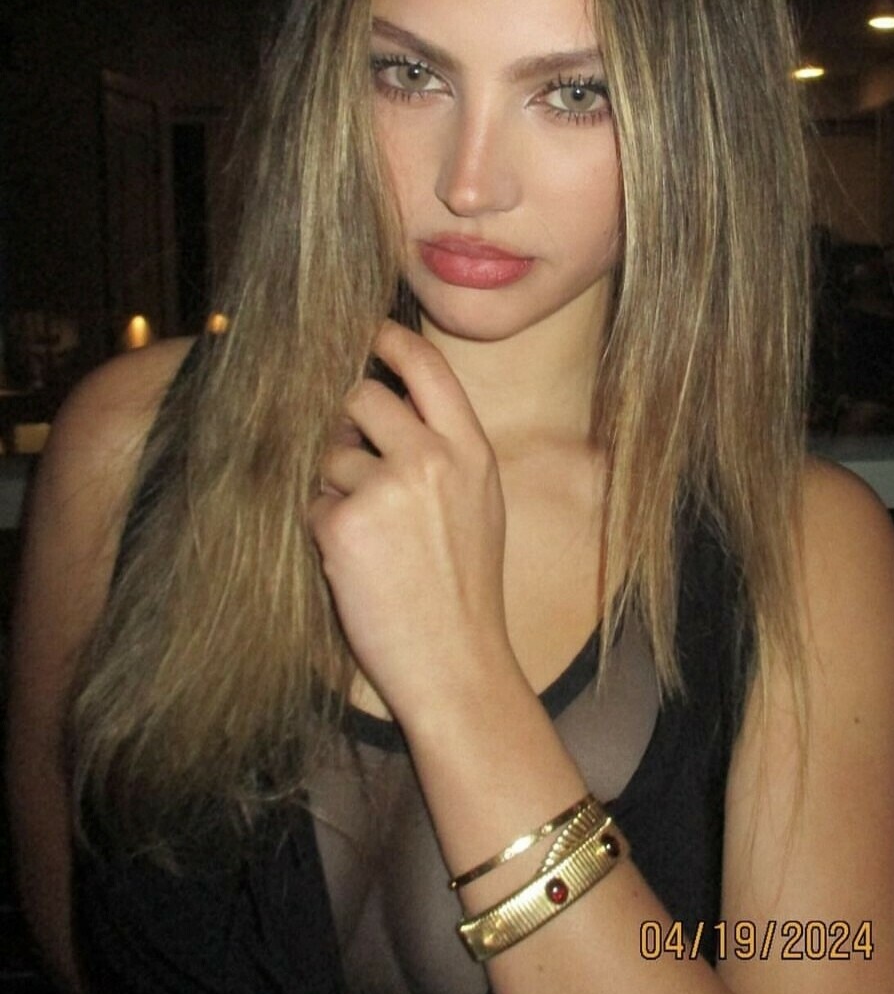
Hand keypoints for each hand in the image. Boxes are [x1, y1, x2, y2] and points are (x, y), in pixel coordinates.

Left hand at [309, 320, 510, 723]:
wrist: (456, 661)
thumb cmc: (466, 586)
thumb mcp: (480, 503)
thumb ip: (444, 449)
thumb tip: (388, 405)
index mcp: (471, 450)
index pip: (427, 367)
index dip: (392, 340)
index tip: (370, 333)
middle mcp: (431, 458)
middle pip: (362, 396)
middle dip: (348, 421)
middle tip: (355, 458)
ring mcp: (386, 489)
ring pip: (330, 452)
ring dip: (335, 484)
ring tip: (370, 535)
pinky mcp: (343, 525)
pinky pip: (312, 502)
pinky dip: (324, 528)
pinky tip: (354, 561)